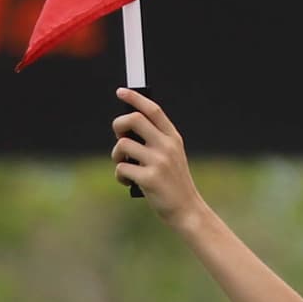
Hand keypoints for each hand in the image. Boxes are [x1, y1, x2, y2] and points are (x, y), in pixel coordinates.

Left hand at [112, 89, 201, 225]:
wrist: (186, 210)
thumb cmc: (173, 183)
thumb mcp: (171, 156)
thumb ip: (155, 140)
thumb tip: (125, 128)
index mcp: (173, 138)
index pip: (153, 110)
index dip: (135, 98)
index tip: (121, 91)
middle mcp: (167, 146)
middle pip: (133, 119)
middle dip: (119, 125)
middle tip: (119, 136)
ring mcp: (158, 162)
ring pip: (122, 145)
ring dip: (116, 155)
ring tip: (123, 165)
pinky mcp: (149, 179)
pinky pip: (121, 168)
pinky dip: (119, 176)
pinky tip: (127, 182)